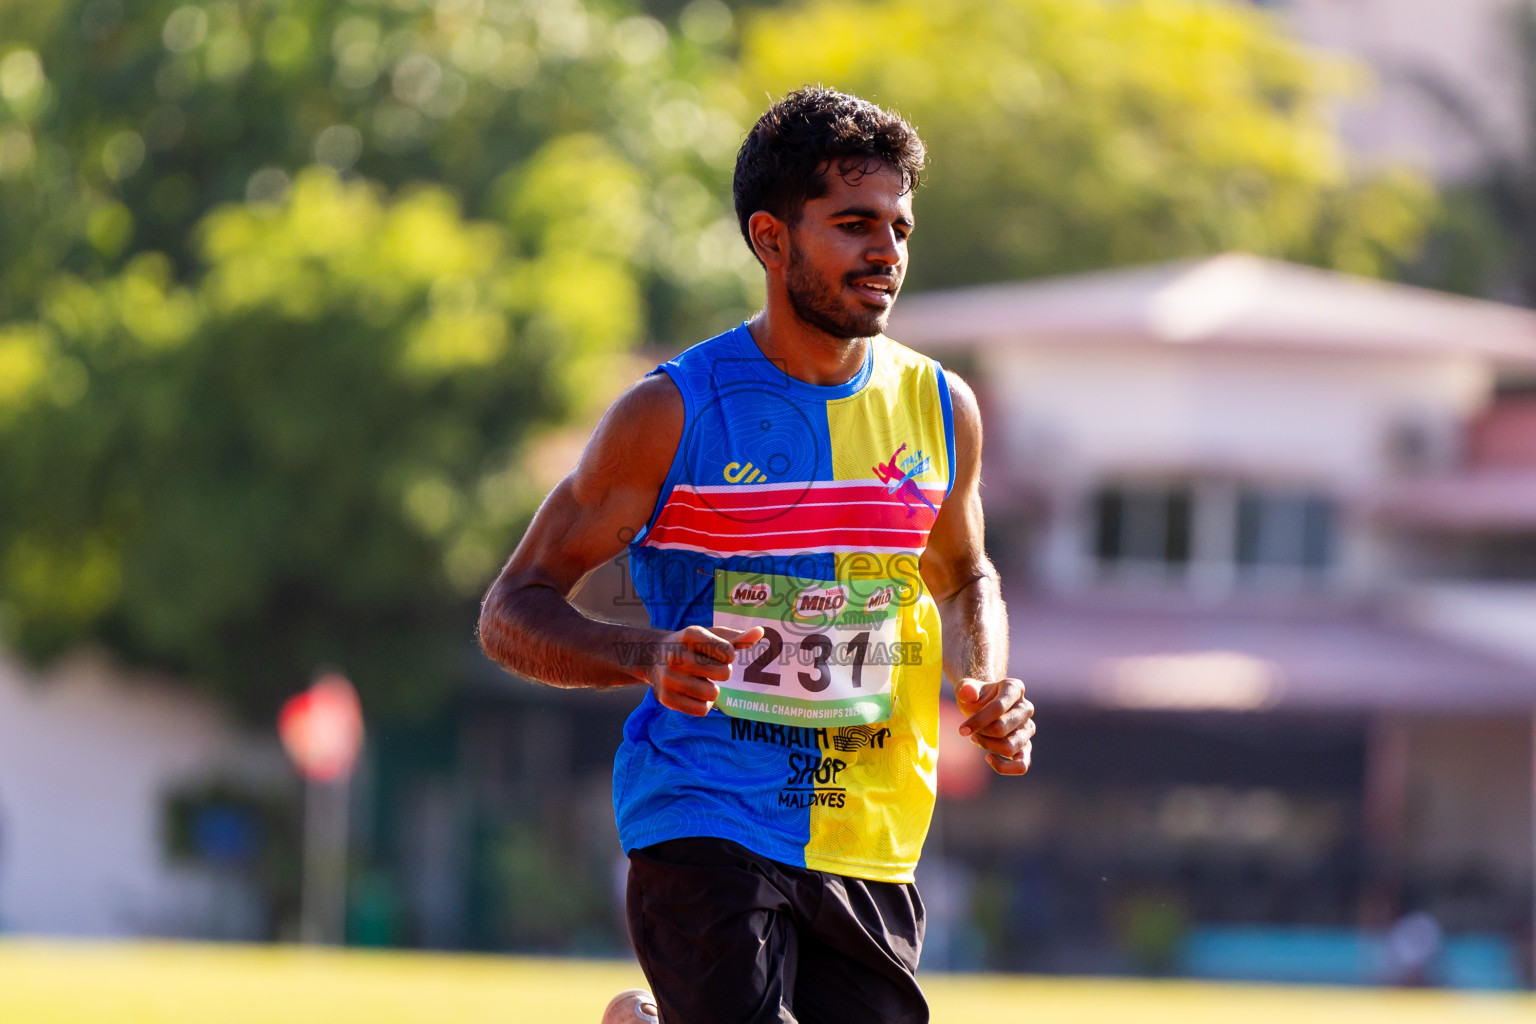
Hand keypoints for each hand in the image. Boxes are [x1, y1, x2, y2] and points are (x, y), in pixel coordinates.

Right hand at [647, 624, 763, 715]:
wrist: (652, 657)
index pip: (728, 652)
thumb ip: (736, 638)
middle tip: (710, 669)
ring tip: (701, 681)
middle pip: (724, 673)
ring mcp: (669, 678)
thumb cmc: (691, 646)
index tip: (717, 653)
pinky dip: (704, 704)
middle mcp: (676, 655)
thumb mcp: (710, 637)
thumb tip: (760, 632)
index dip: (729, 655)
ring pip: (713, 694)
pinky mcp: (666, 699)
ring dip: (713, 690)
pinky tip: (694, 693)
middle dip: (723, 672)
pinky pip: (702, 710)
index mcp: (689, 635)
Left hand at [955, 677, 1034, 774]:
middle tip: (969, 731)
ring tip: (975, 739)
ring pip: (1010, 747)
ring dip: (988, 746)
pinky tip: (988, 758)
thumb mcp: (966, 688)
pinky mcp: (1026, 746)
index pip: (998, 707)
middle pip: (1002, 728)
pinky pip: (1022, 765)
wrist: (981, 704)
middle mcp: (1026, 708)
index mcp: (1014, 688)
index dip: (978, 720)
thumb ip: (965, 689)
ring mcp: (1028, 728)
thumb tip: (968, 694)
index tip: (962, 730)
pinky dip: (1004, 767)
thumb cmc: (975, 696)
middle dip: (981, 732)